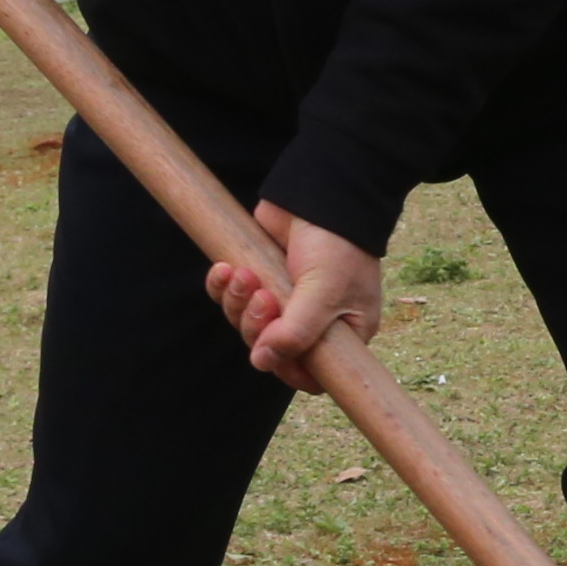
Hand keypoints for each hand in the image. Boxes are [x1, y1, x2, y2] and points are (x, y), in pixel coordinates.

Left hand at [218, 203, 382, 386]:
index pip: (311, 374)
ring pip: (246, 323)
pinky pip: (230, 296)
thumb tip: (262, 362)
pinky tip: (224, 269)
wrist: (321, 191)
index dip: (287, 368)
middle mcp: (313, 320)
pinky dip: (223, 286)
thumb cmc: (337, 244)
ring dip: (238, 303)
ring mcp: (284, 298)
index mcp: (343, 331)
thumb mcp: (324, 293)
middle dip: (257, 326)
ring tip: (244, 275)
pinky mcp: (259, 275)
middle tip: (263, 296)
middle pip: (271, 349)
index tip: (273, 351)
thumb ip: (296, 332)